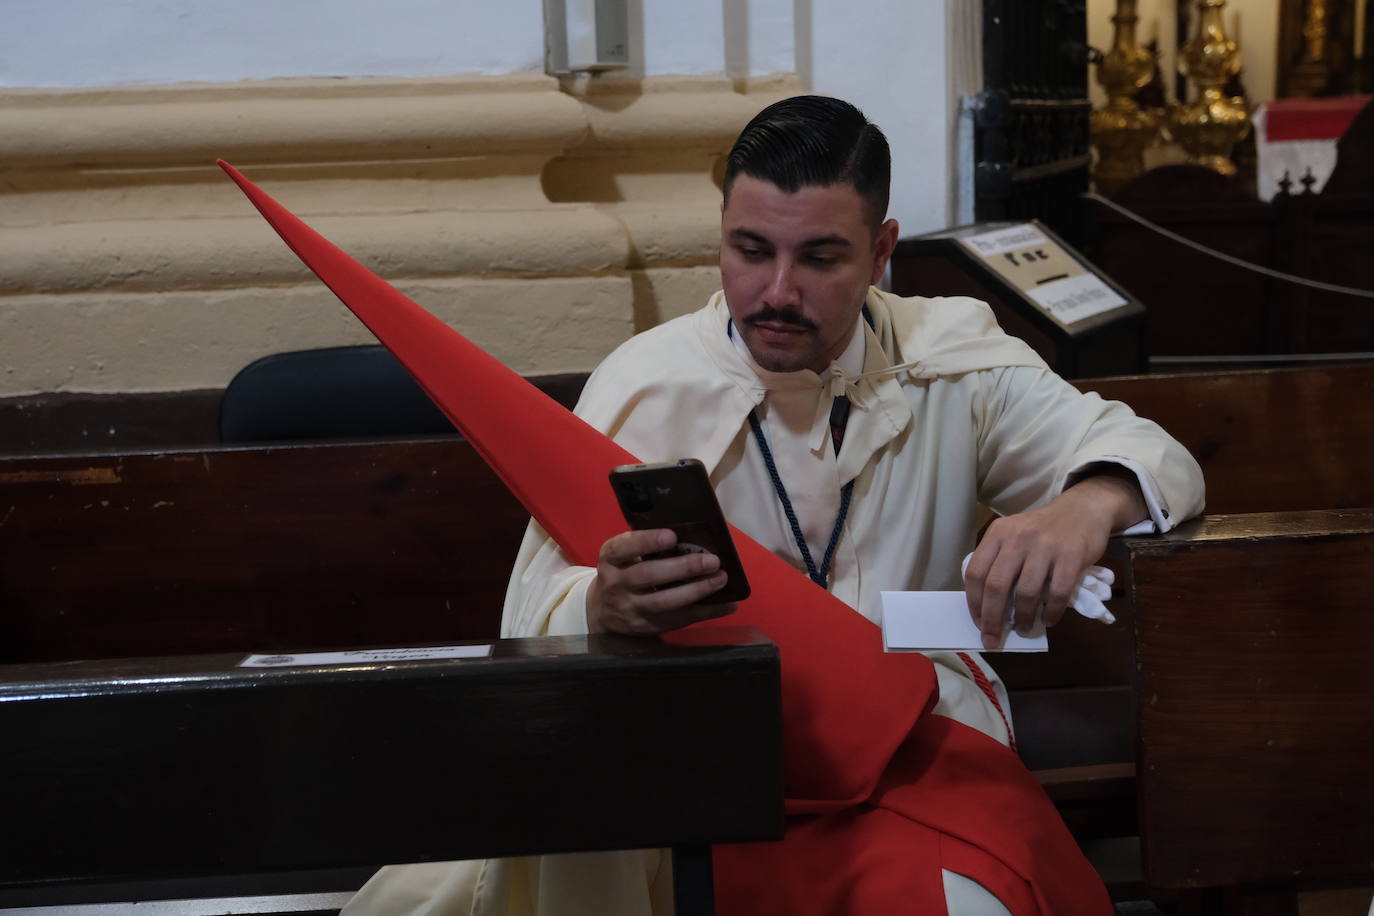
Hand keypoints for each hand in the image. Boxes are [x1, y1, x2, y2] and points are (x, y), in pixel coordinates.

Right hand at [586, 528, 736, 635]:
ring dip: (697, 590)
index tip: (672, 536)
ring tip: (720, 579)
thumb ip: (644, 547)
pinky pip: (678, 620)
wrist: (602, 611)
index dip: (646, 541)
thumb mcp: (621, 557)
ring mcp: (630, 608)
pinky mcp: (646, 626)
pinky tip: (726, 604)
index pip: (622, 548)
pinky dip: (705, 612)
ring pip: (664, 602)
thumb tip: (693, 533)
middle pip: (648, 575)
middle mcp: (617, 584)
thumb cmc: (621, 573)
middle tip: (712, 560)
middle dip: (683, 567)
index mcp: (610, 560)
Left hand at [964, 472, 1144, 649]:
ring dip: (1022, 618)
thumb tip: (990, 608)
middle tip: (993, 639)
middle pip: (996, 586)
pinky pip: (1057, 593)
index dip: (974, 603)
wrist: (1082, 510)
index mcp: (998, 533)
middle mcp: (1018, 538)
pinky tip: (1048, 620)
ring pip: (1026, 593)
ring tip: (1023, 629)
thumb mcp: (1014, 535)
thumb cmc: (1043, 530)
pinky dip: (1051, 613)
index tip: (978, 623)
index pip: (975, 573)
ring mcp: (1045, 546)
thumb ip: (1000, 562)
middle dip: (992, 619)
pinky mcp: (1071, 555)